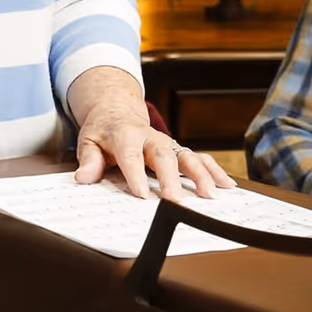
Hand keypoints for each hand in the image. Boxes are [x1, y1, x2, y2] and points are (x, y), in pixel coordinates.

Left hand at [67, 71, 233, 201]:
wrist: (117, 110)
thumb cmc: (103, 130)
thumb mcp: (88, 141)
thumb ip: (89, 160)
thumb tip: (84, 178)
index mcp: (125, 135)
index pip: (130, 155)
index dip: (135, 174)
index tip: (141, 195)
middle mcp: (150, 138)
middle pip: (163, 156)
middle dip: (171, 178)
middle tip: (176, 200)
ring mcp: (167, 143)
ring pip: (187, 156)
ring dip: (200, 175)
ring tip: (210, 195)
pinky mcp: (178, 149)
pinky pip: (199, 158)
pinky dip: (214, 170)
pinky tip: (226, 185)